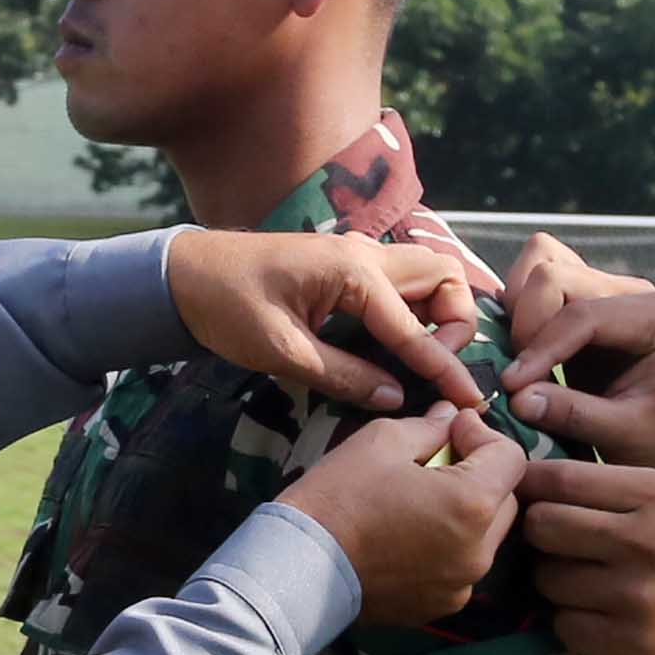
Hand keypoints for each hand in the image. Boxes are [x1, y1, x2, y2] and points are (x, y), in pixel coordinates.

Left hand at [167, 231, 485, 414]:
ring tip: (419, 354)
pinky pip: (399, 281)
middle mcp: (366, 255)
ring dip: (438, 311)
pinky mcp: (346, 264)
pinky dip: (413, 307)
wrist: (185, 273)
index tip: (469, 399)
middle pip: (445, 277)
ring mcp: (357, 255)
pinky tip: (396, 341)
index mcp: (353, 273)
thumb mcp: (280, 351)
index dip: (443, 368)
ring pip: (427, 274)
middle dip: (455, 321)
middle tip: (433, 363)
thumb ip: (341, 375)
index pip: (415, 328)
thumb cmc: (225, 307)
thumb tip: (394, 398)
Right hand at [277, 409, 529, 627]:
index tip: (451, 431)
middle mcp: (480, 549)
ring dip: (468, 514)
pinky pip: (462, 566)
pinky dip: (449, 547)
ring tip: (424, 504)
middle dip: (481, 476)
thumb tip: (452, 417)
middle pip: (507, 499)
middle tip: (438, 465)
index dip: (483, 435)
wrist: (295, 566)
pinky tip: (411, 539)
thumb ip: (430, 426)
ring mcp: (462, 583)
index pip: (511, 456)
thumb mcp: (380, 441)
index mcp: (472, 503)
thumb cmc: (337, 497)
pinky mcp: (441, 605)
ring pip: (487, 536)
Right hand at [490, 236, 654, 478]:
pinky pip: (537, 287)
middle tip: (516, 376)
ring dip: (517, 311)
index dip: (539, 348)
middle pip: (553, 274)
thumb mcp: (627, 437)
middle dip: (524, 323)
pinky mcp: (583, 303)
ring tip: (517, 361)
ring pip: (540, 266)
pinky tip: (519, 356)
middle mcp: (633, 293)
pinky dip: (517, 314)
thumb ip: (574, 415)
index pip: (583, 313)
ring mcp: (607, 292)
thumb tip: (515, 397)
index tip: (510, 389)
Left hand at [517, 461, 654, 654]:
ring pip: (546, 579)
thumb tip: (518, 477)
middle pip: (542, 526)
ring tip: (590, 585)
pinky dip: (573, 623)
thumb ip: (606, 488)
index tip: (518, 495)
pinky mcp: (630, 641)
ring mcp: (638, 594)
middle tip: (557, 547)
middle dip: (539, 537)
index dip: (527, 487)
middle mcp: (648, 540)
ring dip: (555, 584)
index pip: (560, 478)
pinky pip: (562, 625)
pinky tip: (603, 619)